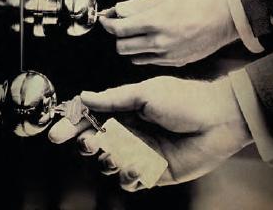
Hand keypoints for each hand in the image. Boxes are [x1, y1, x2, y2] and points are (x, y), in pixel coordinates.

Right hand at [48, 76, 251, 189]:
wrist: (216, 120)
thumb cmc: (184, 99)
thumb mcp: (145, 92)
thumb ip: (113, 98)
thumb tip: (84, 96)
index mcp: (125, 109)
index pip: (91, 117)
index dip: (72, 125)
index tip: (57, 132)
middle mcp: (129, 131)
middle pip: (94, 143)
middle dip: (85, 144)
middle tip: (89, 142)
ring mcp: (140, 152)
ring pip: (108, 164)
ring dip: (107, 160)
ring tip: (117, 153)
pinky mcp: (153, 172)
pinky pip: (129, 181)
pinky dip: (128, 176)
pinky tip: (137, 167)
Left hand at [98, 0, 237, 65]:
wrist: (224, 18)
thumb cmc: (198, 1)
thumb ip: (140, 5)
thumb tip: (118, 10)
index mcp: (155, 22)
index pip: (119, 29)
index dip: (108, 24)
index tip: (105, 20)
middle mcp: (159, 42)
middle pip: (122, 47)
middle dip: (117, 36)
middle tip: (120, 26)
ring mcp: (168, 55)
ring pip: (134, 57)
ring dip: (129, 46)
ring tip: (135, 33)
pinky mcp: (176, 62)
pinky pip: (150, 62)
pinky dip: (144, 53)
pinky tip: (151, 41)